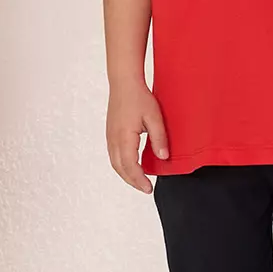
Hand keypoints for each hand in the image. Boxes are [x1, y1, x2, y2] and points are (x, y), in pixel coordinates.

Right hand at [106, 78, 168, 193]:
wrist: (124, 83)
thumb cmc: (138, 97)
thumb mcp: (154, 117)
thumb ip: (159, 139)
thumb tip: (163, 157)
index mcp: (124, 138)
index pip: (130, 166)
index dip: (139, 180)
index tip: (148, 188)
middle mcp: (113, 139)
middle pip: (120, 168)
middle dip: (132, 181)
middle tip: (146, 188)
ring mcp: (110, 136)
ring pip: (115, 163)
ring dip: (126, 174)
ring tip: (139, 180)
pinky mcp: (110, 133)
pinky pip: (113, 155)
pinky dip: (122, 165)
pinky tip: (132, 165)